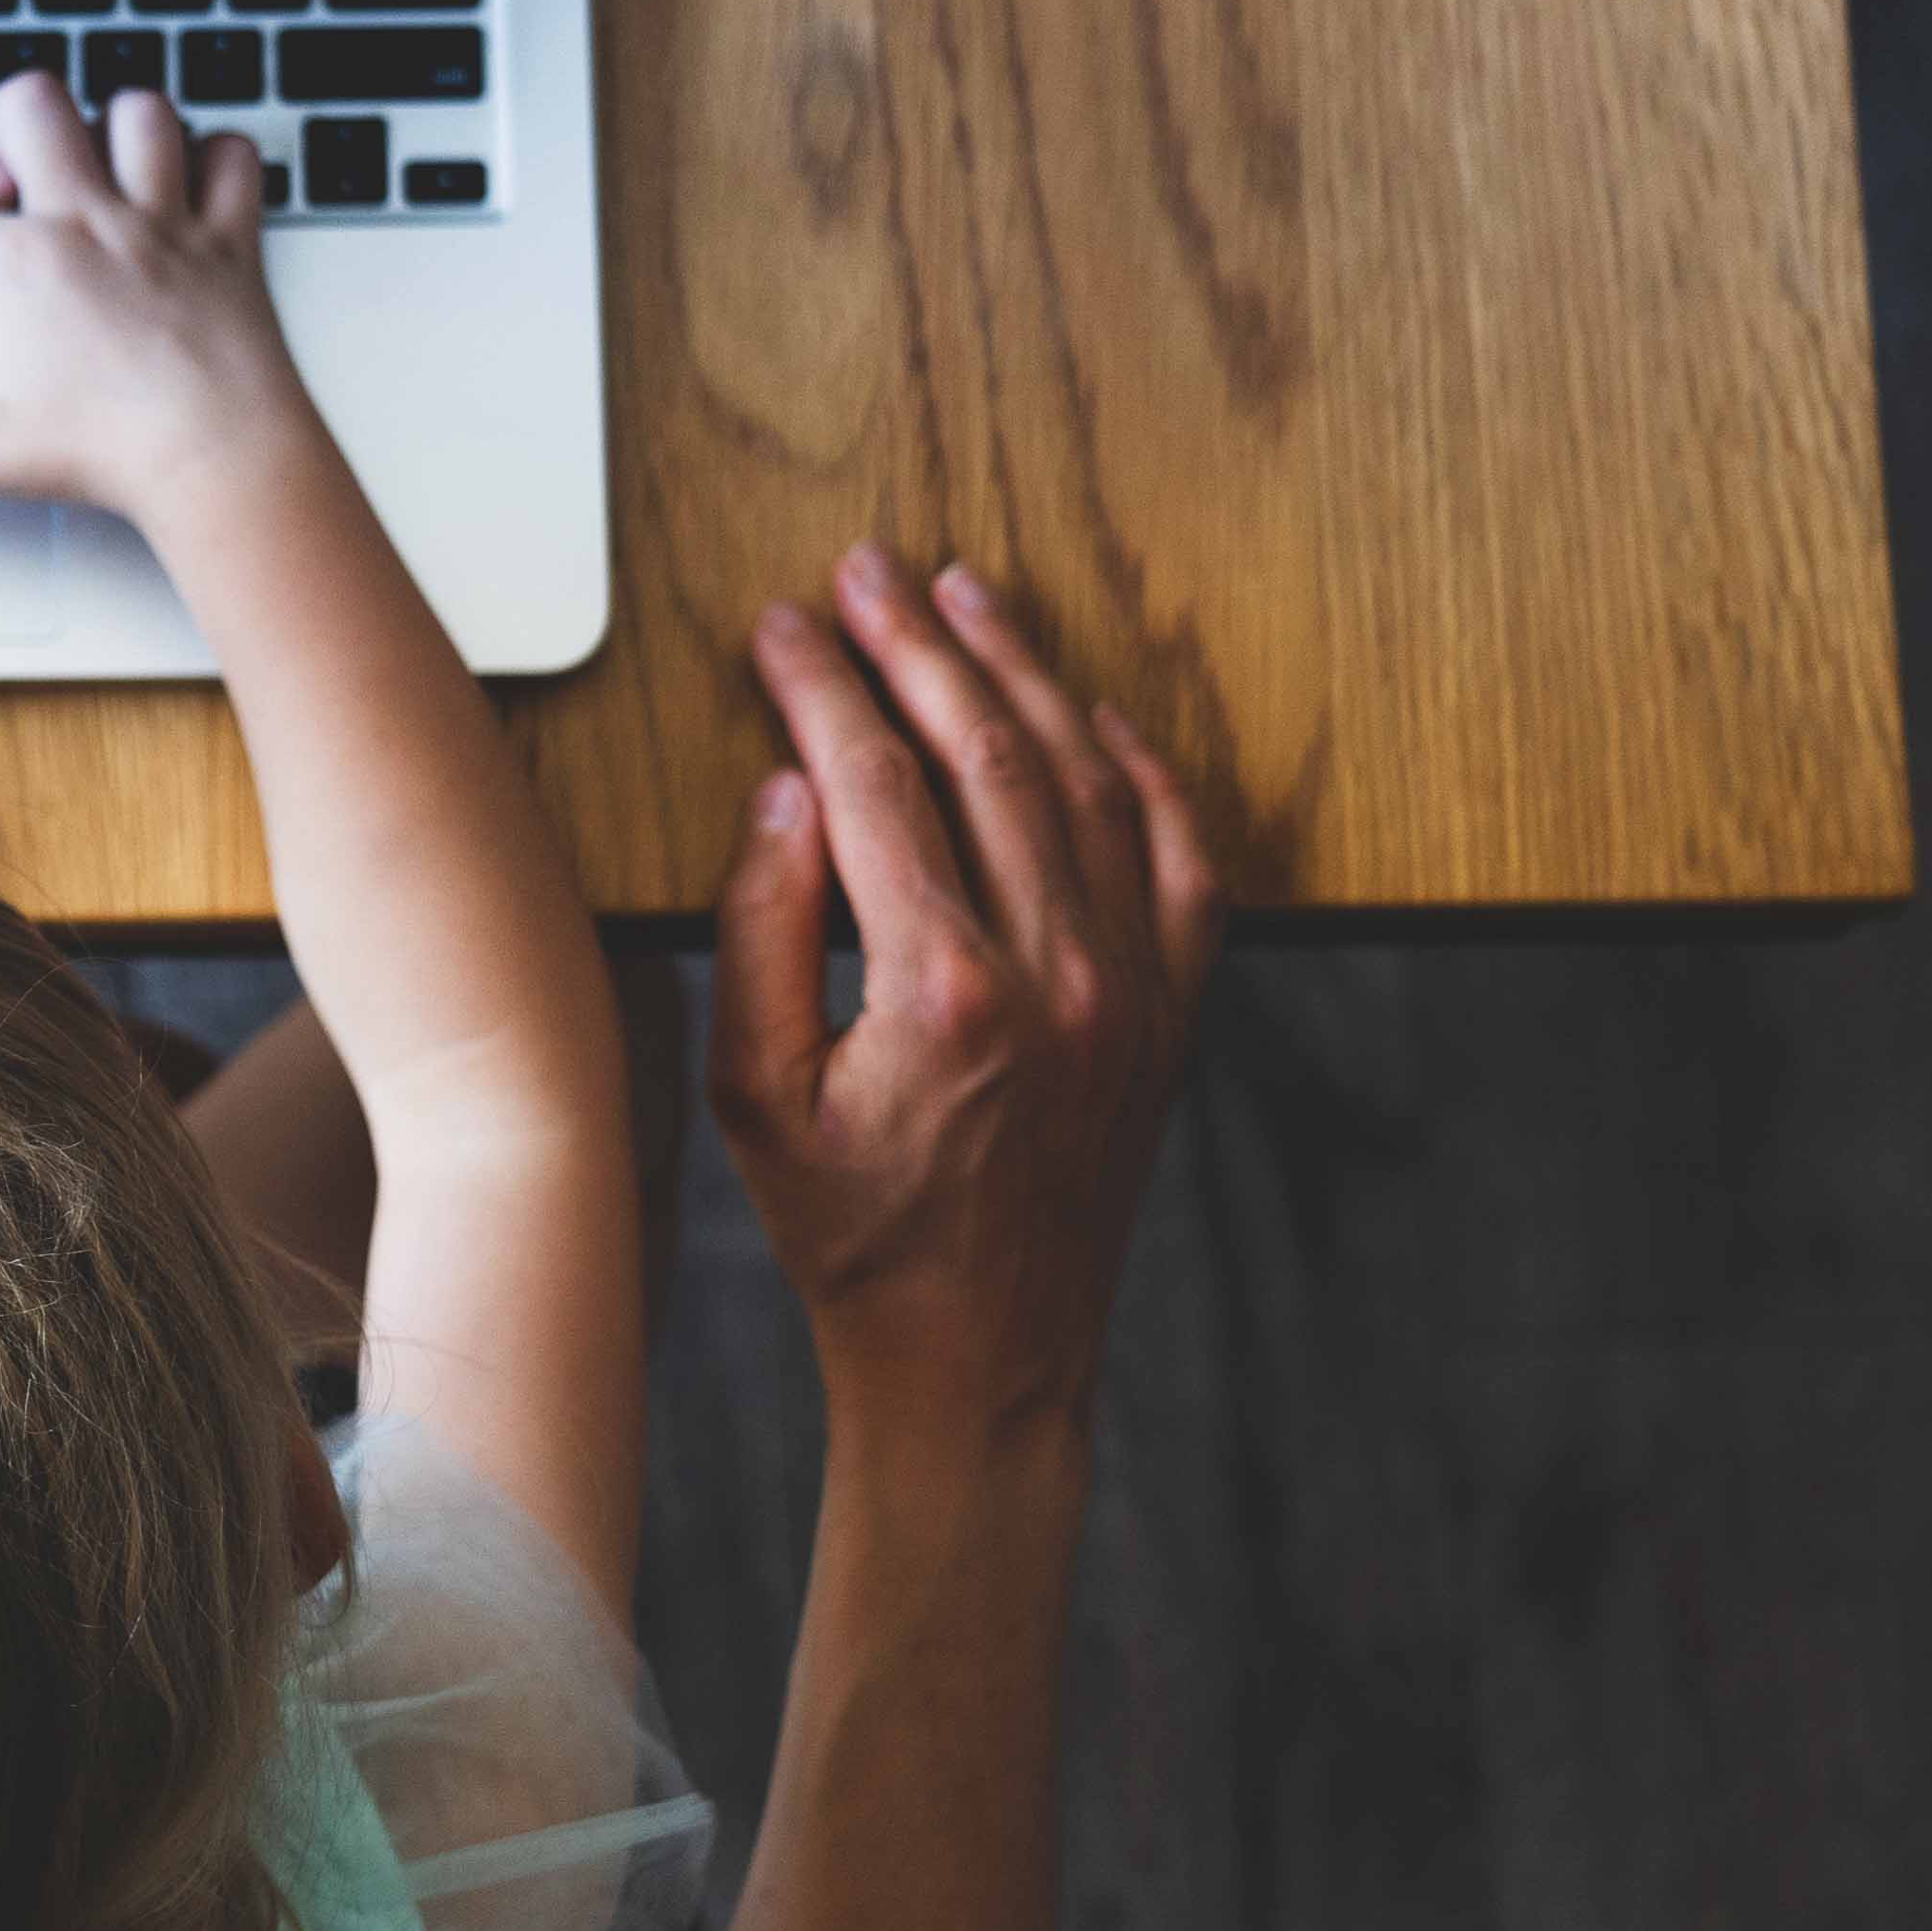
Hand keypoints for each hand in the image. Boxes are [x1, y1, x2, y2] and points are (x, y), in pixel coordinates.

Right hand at [0, 75, 315, 526]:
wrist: (222, 460)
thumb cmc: (111, 452)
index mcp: (19, 267)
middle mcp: (91, 224)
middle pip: (32, 104)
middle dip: (0, 122)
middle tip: (1, 184)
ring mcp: (166, 225)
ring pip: (137, 111)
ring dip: (109, 128)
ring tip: (91, 176)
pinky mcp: (231, 243)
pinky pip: (233, 156)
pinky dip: (213, 157)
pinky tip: (189, 186)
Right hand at [709, 544, 1223, 1455]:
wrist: (978, 1356)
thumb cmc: (851, 1237)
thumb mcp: (753, 1098)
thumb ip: (762, 934)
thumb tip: (787, 791)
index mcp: (943, 991)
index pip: (873, 785)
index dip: (822, 689)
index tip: (783, 628)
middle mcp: (1057, 973)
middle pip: (986, 754)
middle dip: (917, 648)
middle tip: (867, 574)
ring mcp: (1130, 989)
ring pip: (1085, 782)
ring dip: (1023, 677)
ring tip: (965, 601)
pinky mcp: (1169, 1013)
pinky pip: (1178, 858)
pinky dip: (1140, 771)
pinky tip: (1092, 715)